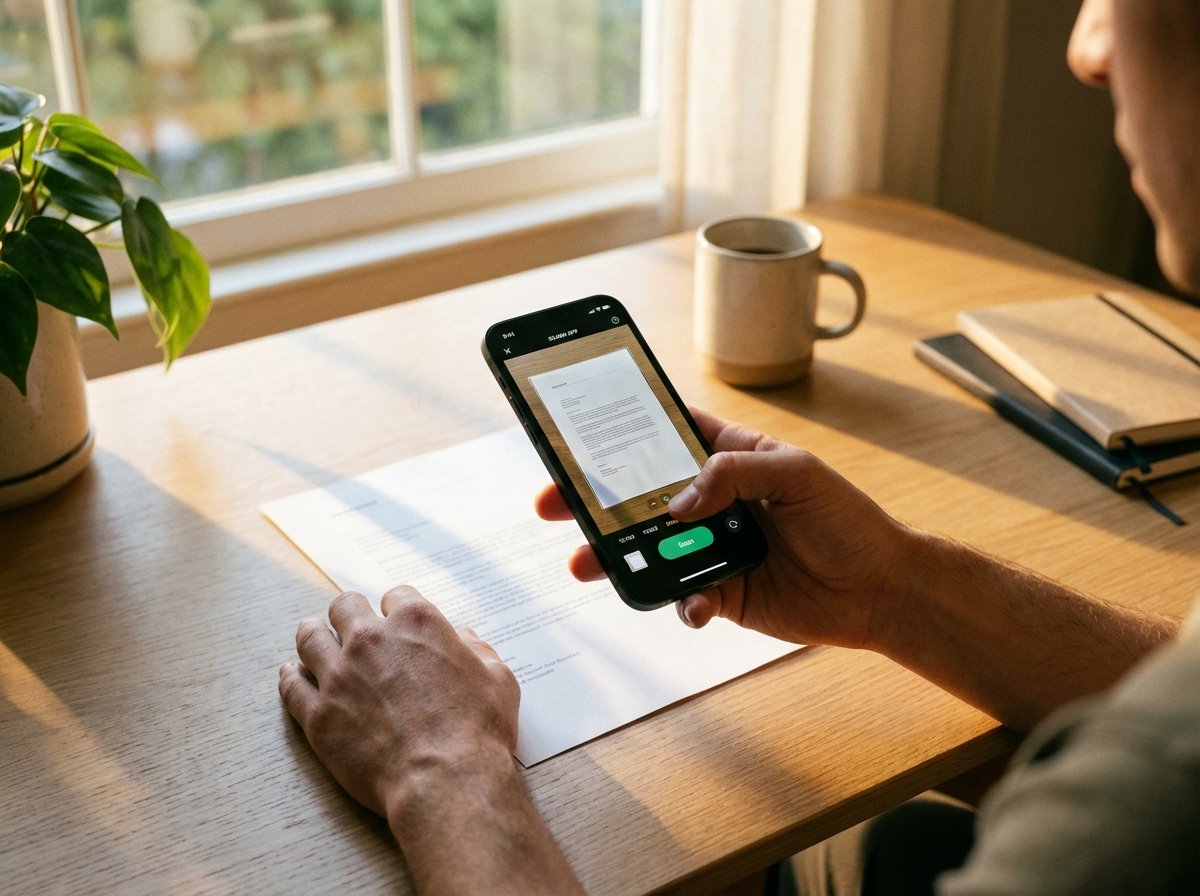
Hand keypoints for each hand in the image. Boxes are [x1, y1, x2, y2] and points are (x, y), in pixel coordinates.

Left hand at [278, 586, 519, 818]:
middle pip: (344, 606)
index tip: (394, 620)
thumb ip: (477, 650)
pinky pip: (291, 686)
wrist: (445, 780)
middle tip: (350, 625)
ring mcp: (339, 676)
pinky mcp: (318, 715)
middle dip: (350, 614)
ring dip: (313, 635)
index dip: (396, 608)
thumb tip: (465, 638)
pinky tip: (292, 674)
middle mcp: (371, 639)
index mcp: (416, 622)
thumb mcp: (497, 678)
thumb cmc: (478, 730)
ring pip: (309, 638)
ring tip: (313, 637)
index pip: (396, 595)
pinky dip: (291, 677)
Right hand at [534, 408, 917, 649]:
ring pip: (649, 549)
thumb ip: (732, 475)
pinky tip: (694, 606)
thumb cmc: (846, 520)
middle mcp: (712, 501)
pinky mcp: (720, 592)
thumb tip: (676, 504)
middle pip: (639, 496)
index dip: (621, 432)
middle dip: (594, 500)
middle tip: (554, 503)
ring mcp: (711, 548)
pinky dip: (680, 603)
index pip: (664, 434)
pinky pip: (682, 597)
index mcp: (728, 457)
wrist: (880, 590)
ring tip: (587, 562)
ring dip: (615, 556)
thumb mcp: (795, 474)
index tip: (575, 432)